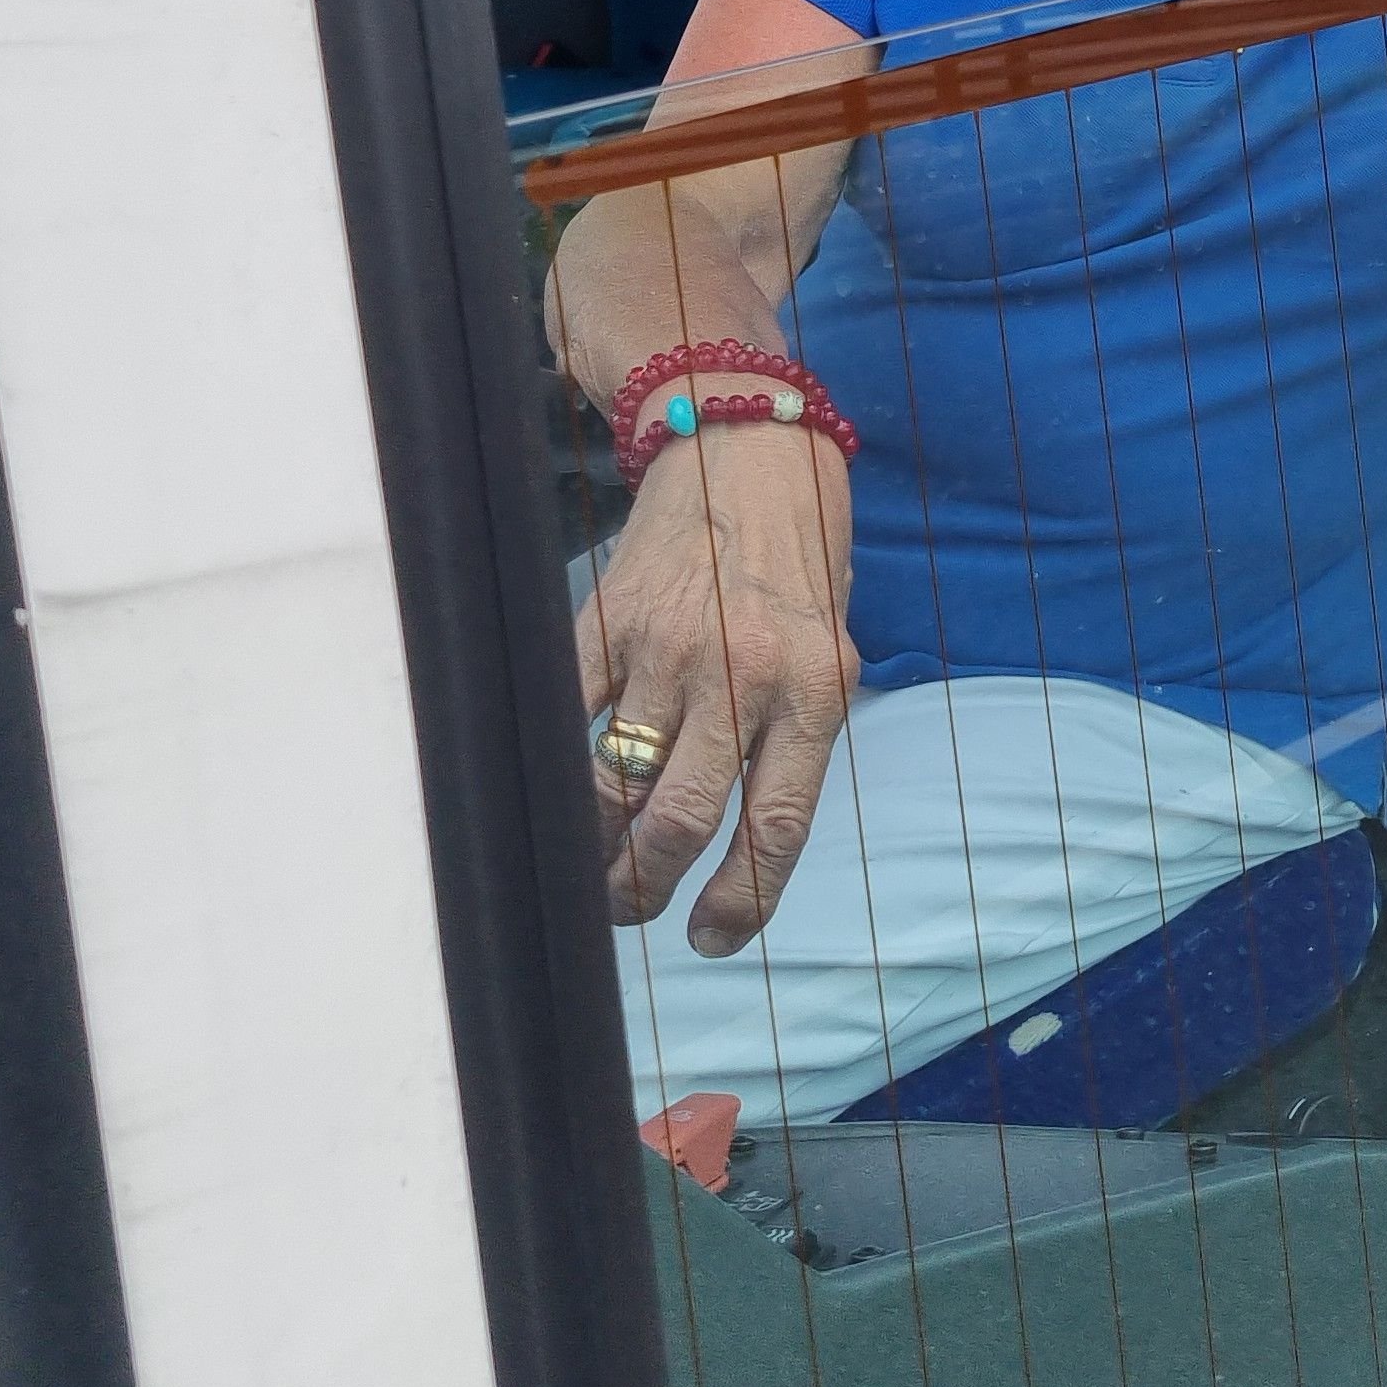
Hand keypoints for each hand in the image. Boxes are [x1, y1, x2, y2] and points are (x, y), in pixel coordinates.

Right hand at [572, 419, 854, 952]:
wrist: (748, 448)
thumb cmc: (798, 562)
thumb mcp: (828, 649)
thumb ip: (793, 735)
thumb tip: (736, 844)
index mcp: (816, 688)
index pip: (777, 825)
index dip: (740, 900)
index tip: (711, 938)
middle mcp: (744, 672)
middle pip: (681, 817)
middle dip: (647, 888)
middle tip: (634, 910)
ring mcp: (669, 647)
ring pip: (614, 783)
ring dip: (596, 847)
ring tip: (593, 871)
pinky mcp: (609, 622)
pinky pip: (570, 719)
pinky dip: (557, 771)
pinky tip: (560, 801)